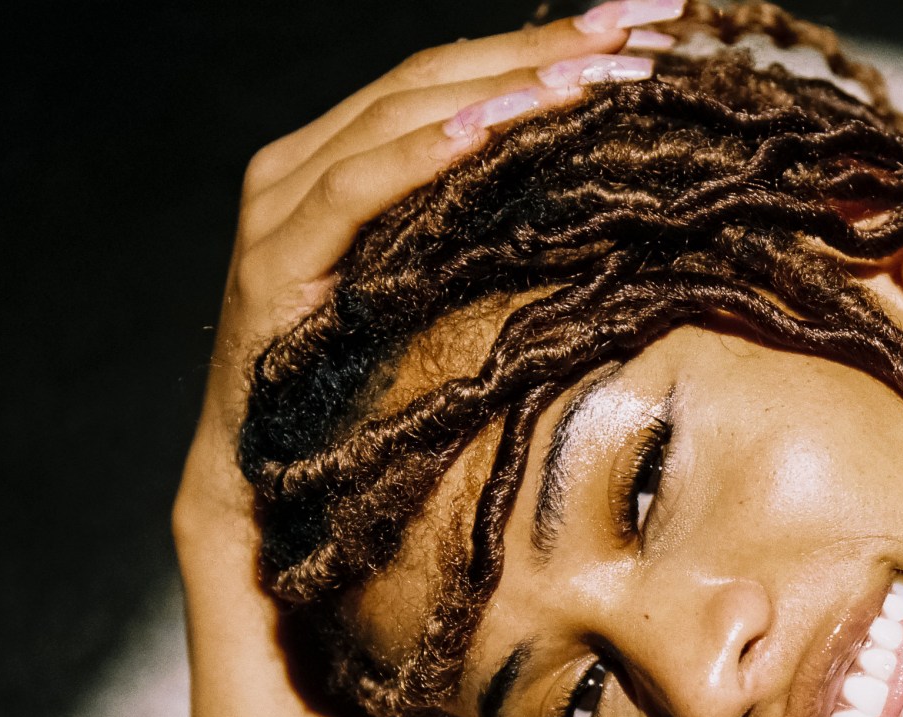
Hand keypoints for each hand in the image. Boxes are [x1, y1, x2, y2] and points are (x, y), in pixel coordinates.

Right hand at [174, 2, 680, 555]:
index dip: (547, 44)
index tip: (648, 27)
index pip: (456, 79)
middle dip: (547, 47)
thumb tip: (590, 201)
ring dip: (505, 89)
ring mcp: (281, 208)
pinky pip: (353, 192)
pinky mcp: (272, 263)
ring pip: (400, 116)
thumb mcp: (434, 299)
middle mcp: (304, 165)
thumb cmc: (354, 396)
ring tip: (593, 72)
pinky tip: (488, 131)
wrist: (254, 485)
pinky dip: (421, 154)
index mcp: (344, 159)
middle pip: (437, 78)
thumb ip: (478, 236)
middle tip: (647, 26)